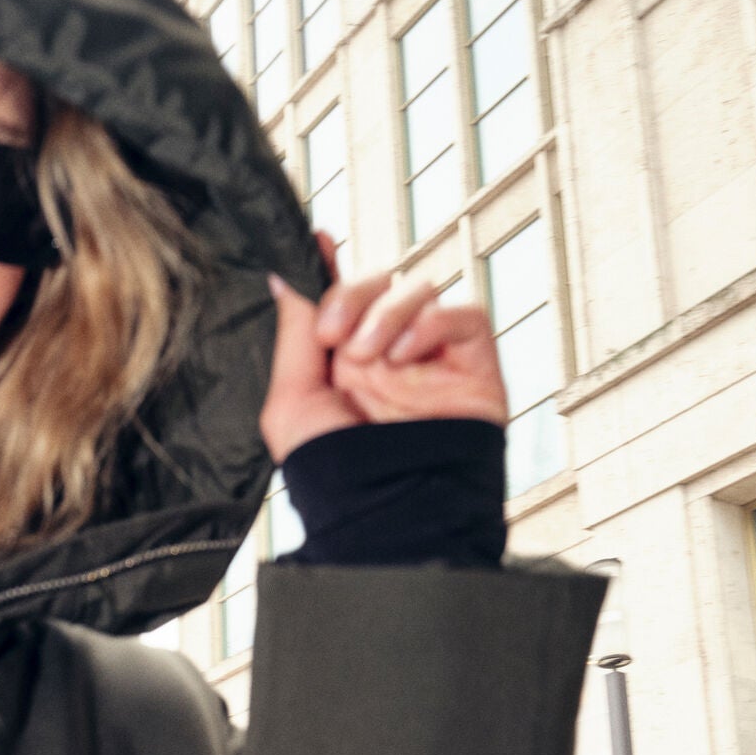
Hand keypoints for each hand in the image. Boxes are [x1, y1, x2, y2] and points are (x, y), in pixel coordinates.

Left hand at [259, 230, 509, 462]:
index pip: (341, 297)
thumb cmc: (336, 474)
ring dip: (388, 314)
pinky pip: (463, 313)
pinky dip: (433, 322)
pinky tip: (407, 354)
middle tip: (335, 335)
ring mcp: (430, 357)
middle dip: (353, 295)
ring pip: (419, 290)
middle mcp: (386, 354)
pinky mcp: (472, 363)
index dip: (330, 268)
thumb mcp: (294, 401)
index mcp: (341, 362)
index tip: (314, 241)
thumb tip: (283, 274)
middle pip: (379, 282)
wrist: (388, 512)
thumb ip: (294, 333)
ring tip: (371, 358)